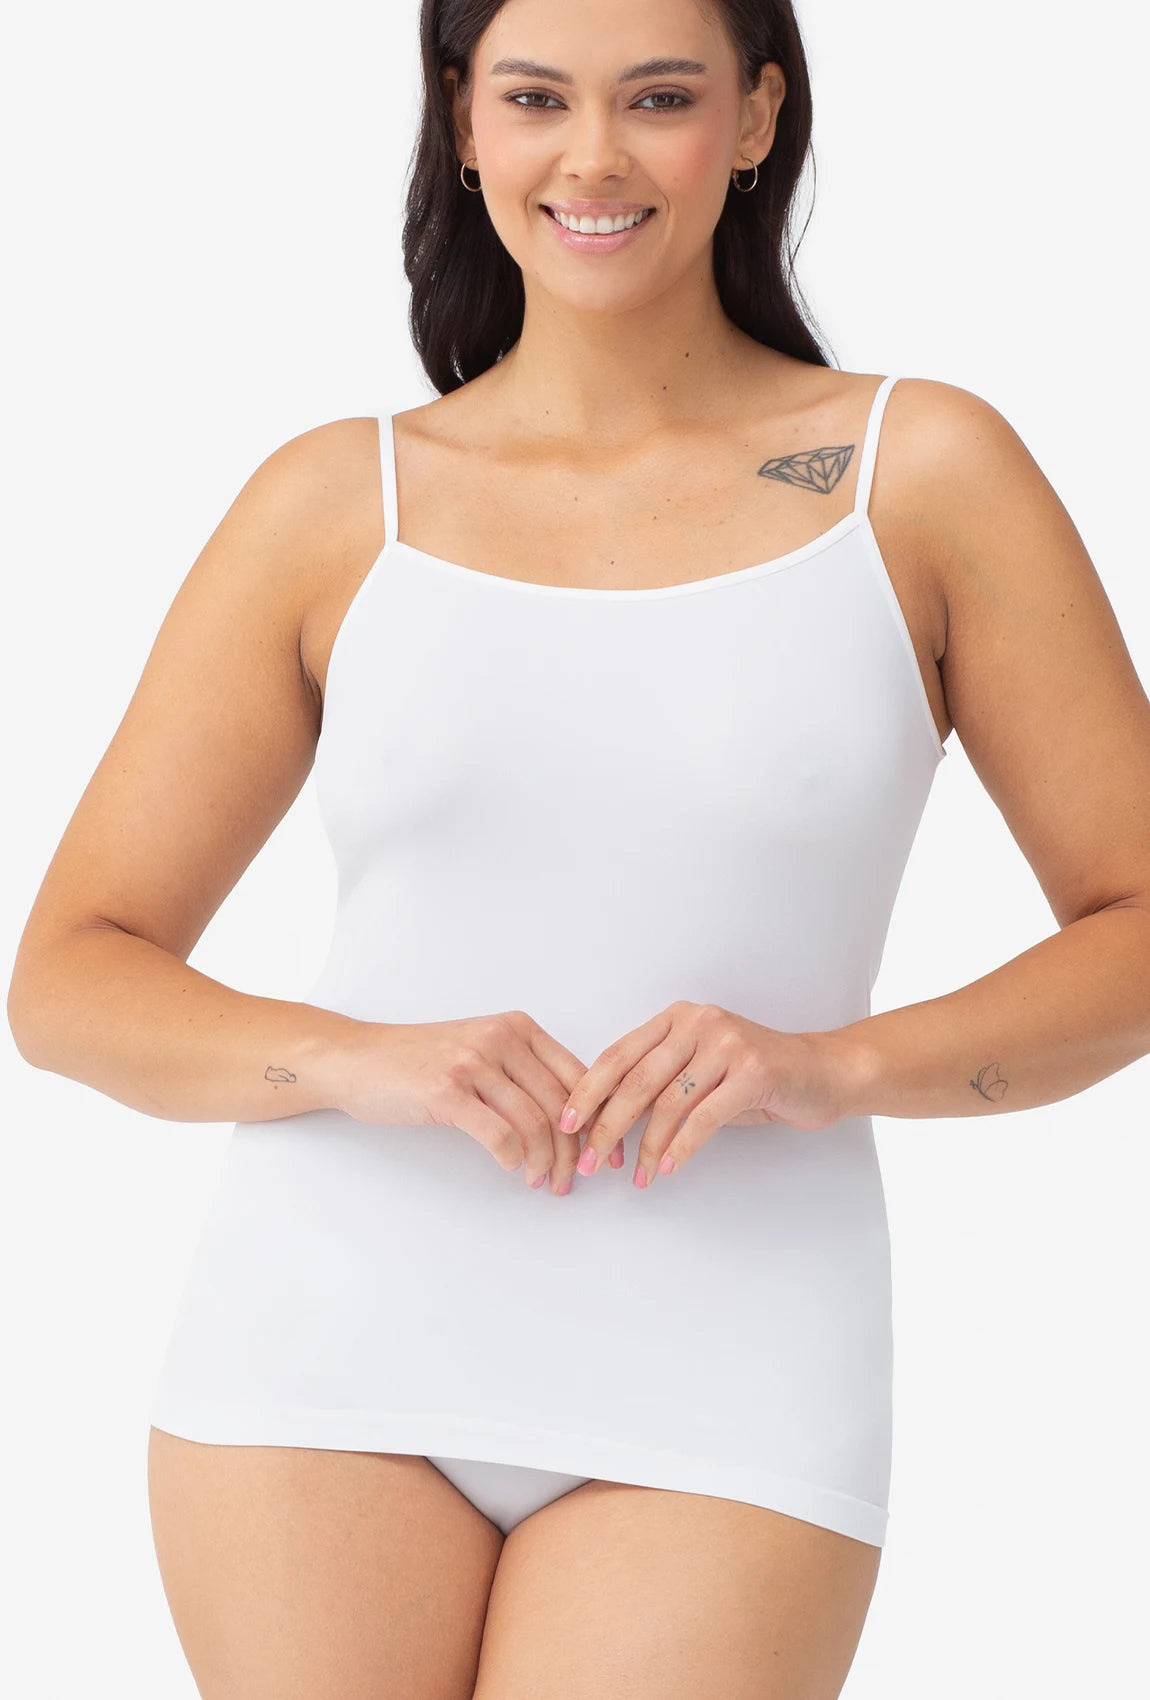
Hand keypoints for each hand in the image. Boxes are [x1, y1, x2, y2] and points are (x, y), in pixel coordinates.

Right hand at [332, 1011, 589, 1192]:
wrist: (358, 1059)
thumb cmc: (418, 1061)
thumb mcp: (480, 1051)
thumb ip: (522, 1073)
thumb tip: (570, 1120)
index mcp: (517, 1027)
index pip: (577, 1077)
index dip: (598, 1119)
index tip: (606, 1152)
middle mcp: (500, 1038)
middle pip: (560, 1104)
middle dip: (572, 1151)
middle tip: (570, 1179)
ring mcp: (473, 1062)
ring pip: (534, 1121)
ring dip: (544, 1161)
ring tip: (542, 1182)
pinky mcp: (448, 1091)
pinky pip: (498, 1133)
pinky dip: (513, 1157)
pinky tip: (512, 1168)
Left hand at [558, 1001, 859, 1187]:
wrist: (824, 1071)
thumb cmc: (756, 1076)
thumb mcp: (701, 1071)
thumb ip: (660, 1084)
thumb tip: (607, 1123)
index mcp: (677, 1018)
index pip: (619, 1055)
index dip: (588, 1091)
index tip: (567, 1124)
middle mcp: (698, 1022)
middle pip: (637, 1080)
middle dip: (608, 1126)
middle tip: (590, 1162)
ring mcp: (727, 1044)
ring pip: (668, 1102)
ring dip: (648, 1147)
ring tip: (638, 1176)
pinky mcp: (753, 1071)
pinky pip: (704, 1117)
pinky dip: (682, 1148)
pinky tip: (670, 1168)